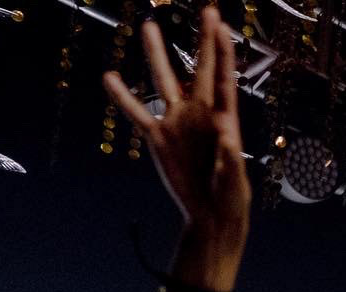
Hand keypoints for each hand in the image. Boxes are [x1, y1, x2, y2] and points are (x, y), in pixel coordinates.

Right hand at [104, 7, 250, 241]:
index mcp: (224, 119)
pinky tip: (109, 77)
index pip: (224, 78)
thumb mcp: (235, 181)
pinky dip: (123, 96)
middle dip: (204, 40)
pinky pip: (137, 113)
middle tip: (208, 10)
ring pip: (164, 81)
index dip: (223, 52)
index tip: (220, 24)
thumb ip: (232, 160)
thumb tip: (229, 138)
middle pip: (201, 69)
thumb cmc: (230, 199)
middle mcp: (201, 113)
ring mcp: (178, 122)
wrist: (210, 216)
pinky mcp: (158, 138)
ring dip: (156, 55)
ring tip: (148, 26)